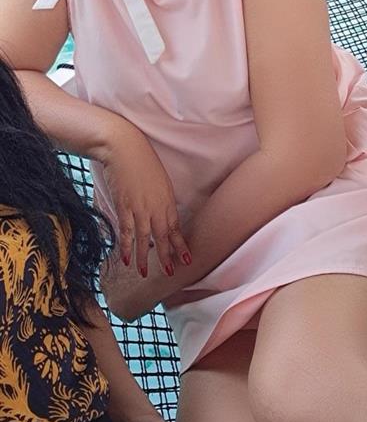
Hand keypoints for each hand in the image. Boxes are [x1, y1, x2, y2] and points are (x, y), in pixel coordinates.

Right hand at [101, 120, 190, 276]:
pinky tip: (126, 260)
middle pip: (163, 236)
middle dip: (167, 256)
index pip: (175, 228)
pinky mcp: (124, 206)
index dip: (180, 245)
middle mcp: (156, 206)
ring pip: (144, 238)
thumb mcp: (159, 180)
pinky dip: (126, 246)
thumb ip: (161, 199)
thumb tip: (161, 215)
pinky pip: (126, 231)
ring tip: (145, 273)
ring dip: (145, 258)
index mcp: (167, 199)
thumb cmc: (142, 160)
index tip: (186, 259)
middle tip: (171, 272)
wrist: (124, 147)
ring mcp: (139, 207)